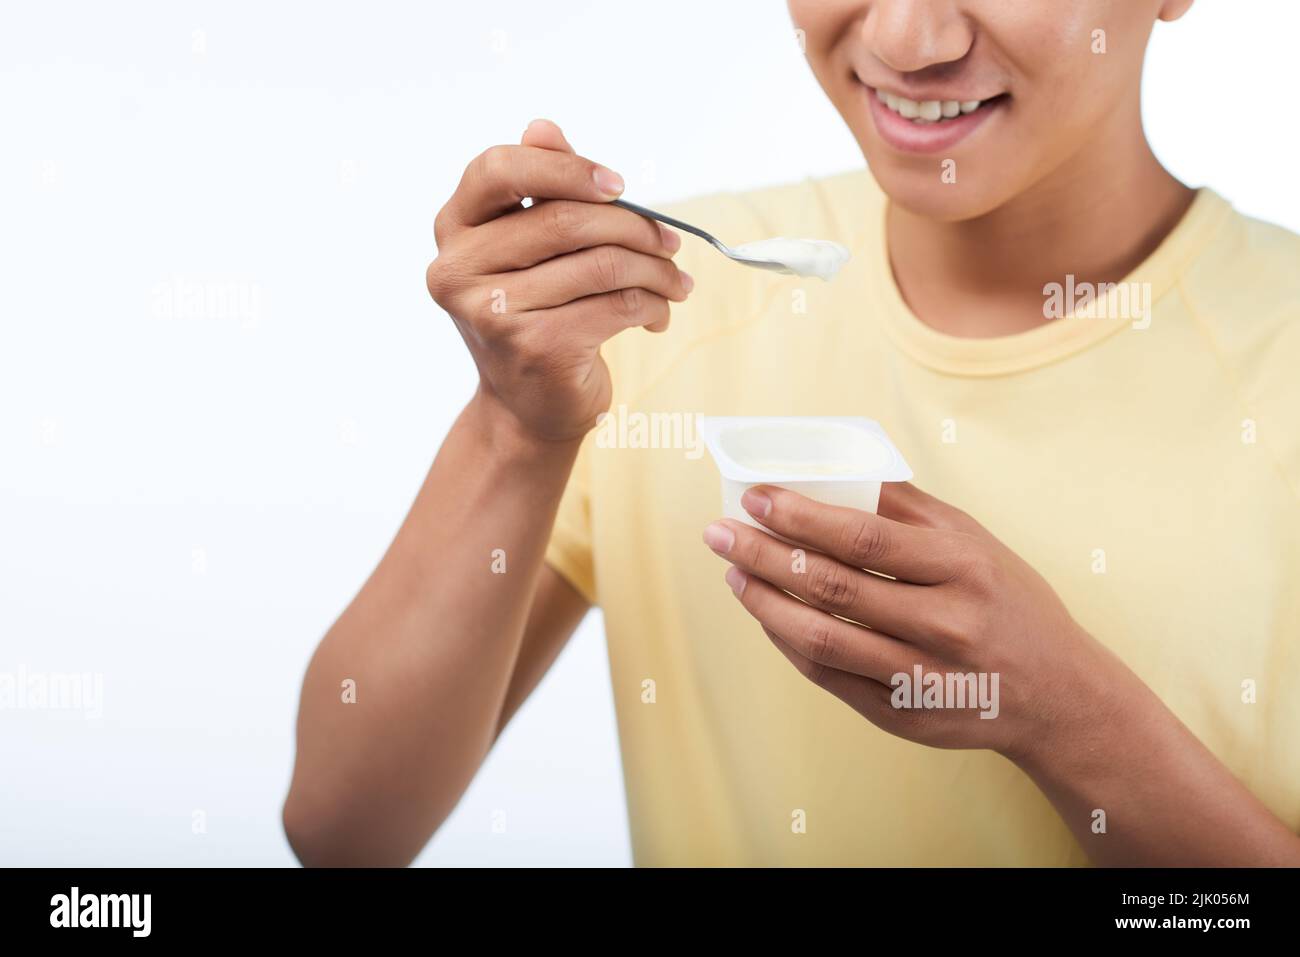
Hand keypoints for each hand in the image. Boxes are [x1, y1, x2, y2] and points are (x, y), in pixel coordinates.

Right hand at [426, 119, 692, 443]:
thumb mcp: (526, 252)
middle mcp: (460, 271)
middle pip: (566, 219)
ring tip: (675, 282)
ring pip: (602, 264)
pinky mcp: (538, 347)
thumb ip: (536, 191)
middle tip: (671, 241)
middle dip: (634, 226)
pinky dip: (652, 306)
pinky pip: (618, 306)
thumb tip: (544, 127)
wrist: (525, 411)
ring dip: (655, 270)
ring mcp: (495, 312)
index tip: (618, 186)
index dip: (565, 168)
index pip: (500, 170)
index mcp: (454, 231)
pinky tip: (658, 313)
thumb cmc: (533, 318)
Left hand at [702, 483, 1135, 763]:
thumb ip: (909, 508)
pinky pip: (828, 677)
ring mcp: (922, 680)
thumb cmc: (1009, 602)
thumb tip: (838, 466)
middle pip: (832, 588)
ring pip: (821, 639)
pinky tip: (766, 615)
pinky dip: (788, 643)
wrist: (1057, 695)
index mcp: (963, 569)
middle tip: (719, 533)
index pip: (863, 539)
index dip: (800, 516)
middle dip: (764, 555)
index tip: (754, 497)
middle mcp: (945, 626)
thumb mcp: (975, 542)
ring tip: (733, 575)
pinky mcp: (903, 718)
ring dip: (764, 604)